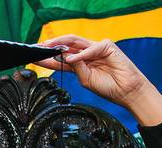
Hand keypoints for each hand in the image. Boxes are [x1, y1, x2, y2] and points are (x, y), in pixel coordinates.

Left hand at [36, 35, 161, 125]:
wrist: (126, 92)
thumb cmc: (108, 87)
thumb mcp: (86, 80)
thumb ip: (76, 69)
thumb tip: (66, 59)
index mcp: (81, 63)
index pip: (61, 58)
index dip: (49, 57)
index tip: (35, 58)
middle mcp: (87, 53)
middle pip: (66, 46)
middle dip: (51, 46)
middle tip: (38, 48)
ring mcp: (97, 48)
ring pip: (76, 42)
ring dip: (61, 43)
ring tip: (49, 47)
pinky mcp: (107, 47)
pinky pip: (91, 48)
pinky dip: (81, 54)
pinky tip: (72, 59)